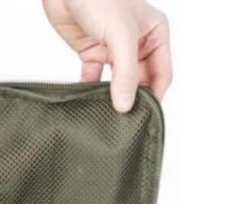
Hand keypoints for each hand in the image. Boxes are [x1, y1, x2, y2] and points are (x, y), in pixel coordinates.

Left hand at [42, 0, 171, 111]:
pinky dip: (92, 91)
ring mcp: (114, 49)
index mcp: (155, 33)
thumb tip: (126, 105)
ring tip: (106, 116)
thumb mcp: (120, 35)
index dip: (153, 96)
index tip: (141, 116)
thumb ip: (125, 73)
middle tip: (122, 121)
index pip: (162, 73)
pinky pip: (95, 79)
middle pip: (140, 81)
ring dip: (112, 97)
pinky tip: (88, 103)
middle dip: (132, 99)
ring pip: (118, 82)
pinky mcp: (93, 53)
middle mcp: (137, 42)